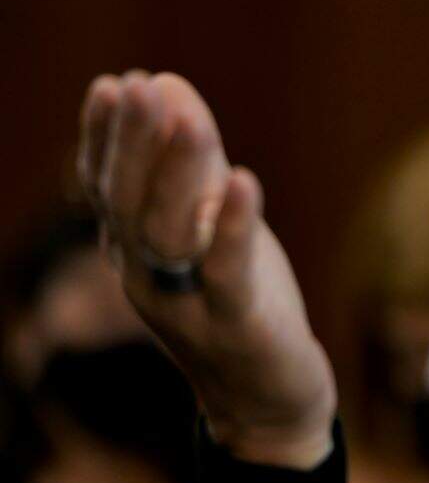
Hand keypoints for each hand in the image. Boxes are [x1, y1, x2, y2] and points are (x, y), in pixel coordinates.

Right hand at [78, 71, 335, 468]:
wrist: (267, 397)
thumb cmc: (239, 299)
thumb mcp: (215, 224)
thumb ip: (195, 161)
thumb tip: (171, 84)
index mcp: (135, 251)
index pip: (108, 188)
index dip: (107, 138)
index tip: (115, 85)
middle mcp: (147, 277)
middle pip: (127, 205)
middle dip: (132, 143)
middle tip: (140, 87)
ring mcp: (188, 305)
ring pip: (168, 236)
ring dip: (175, 174)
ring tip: (189, 120)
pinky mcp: (237, 325)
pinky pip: (227, 274)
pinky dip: (231, 226)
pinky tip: (242, 180)